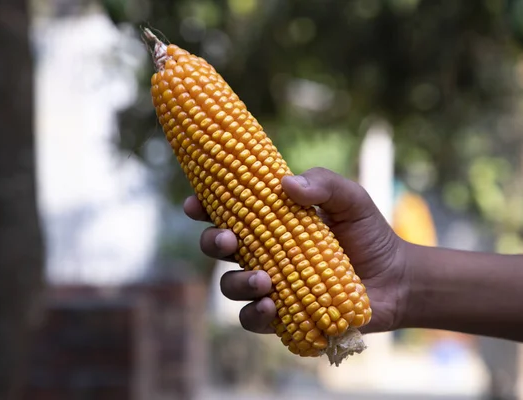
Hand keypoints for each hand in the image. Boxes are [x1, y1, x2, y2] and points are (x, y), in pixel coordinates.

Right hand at [183, 167, 409, 335]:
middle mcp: (263, 253)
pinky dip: (255, 314)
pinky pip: (252, 319)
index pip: (227, 211)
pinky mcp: (282, 316)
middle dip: (213, 242)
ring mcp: (270, 286)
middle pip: (217, 247)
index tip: (195, 204)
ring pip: (230, 285)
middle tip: (230, 240)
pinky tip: (272, 306)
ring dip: (238, 282)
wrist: (396, 279)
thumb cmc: (368, 234)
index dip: (204, 207)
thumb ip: (323, 183)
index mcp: (270, 221)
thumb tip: (286, 185)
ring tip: (264, 280)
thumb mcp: (351, 199)